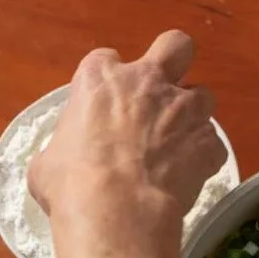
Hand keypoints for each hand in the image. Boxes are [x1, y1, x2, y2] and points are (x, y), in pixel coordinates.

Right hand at [29, 32, 226, 257]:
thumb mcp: (47, 163)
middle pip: (175, 46)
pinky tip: (186, 178)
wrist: (116, 211)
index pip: (104, 61)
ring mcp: (184, 109)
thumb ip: (63, 149)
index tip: (102, 106)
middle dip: (173, 63)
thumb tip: (62, 162)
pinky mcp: (209, 142)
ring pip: (202, 95)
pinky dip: (201, 158)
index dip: (105, 83)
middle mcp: (147, 82)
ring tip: (175, 145)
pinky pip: (211, 145)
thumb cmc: (70, 184)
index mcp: (100, 79)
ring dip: (190, 115)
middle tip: (160, 94)